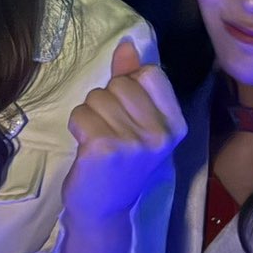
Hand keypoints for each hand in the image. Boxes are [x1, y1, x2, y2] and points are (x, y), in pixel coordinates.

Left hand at [61, 39, 185, 222]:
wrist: (104, 209)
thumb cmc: (120, 162)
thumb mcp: (137, 122)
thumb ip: (132, 80)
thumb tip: (127, 44)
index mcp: (175, 125)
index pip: (151, 74)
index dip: (129, 84)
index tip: (127, 111)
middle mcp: (159, 133)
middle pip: (120, 83)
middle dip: (105, 101)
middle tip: (110, 130)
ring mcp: (133, 142)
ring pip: (96, 97)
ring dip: (89, 114)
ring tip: (98, 138)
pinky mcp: (104, 148)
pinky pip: (80, 114)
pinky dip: (77, 125)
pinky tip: (86, 146)